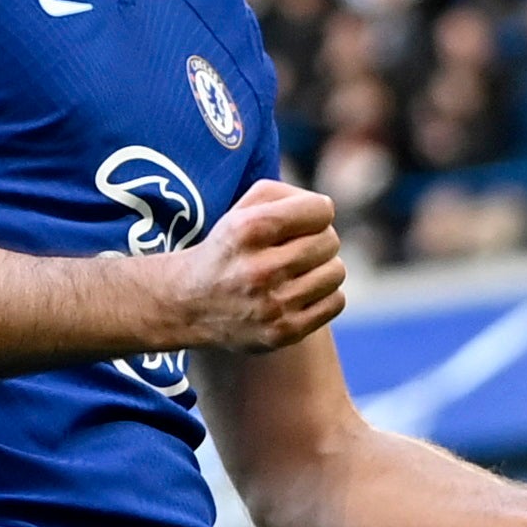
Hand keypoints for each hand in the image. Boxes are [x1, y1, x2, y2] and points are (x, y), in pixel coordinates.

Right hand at [158, 180, 346, 352]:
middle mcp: (259, 269)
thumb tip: (325, 209)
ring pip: (336, 272)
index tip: (306, 218)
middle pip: (330, 241)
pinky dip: (324, 295)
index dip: (317, 211)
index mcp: (248, 230)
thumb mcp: (239, 209)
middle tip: (298, 246)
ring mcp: (273, 305)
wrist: (189, 303)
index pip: (320, 211)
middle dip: (318, 239)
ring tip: (299, 270)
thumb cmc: (227, 248)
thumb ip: (282, 195)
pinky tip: (301, 292)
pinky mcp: (284, 332)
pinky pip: (336, 301)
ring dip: (322, 267)